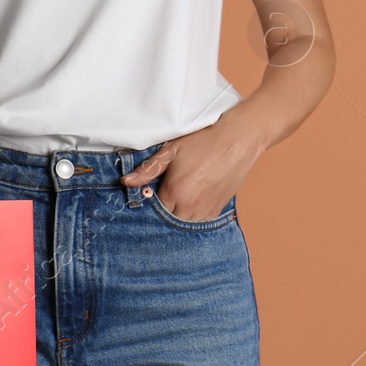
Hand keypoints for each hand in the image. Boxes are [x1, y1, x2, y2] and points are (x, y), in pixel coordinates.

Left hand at [121, 106, 269, 220]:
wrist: (239, 139)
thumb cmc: (204, 141)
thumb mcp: (172, 150)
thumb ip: (149, 169)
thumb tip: (127, 181)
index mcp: (175, 192)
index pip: (153, 211)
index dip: (149, 204)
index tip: (150, 195)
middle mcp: (190, 206)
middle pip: (168, 221)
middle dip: (162, 214)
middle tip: (163, 197)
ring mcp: (205, 210)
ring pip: (184, 225)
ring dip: (177, 216)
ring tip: (177, 200)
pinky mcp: (217, 210)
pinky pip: (199, 222)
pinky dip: (192, 216)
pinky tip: (190, 203)